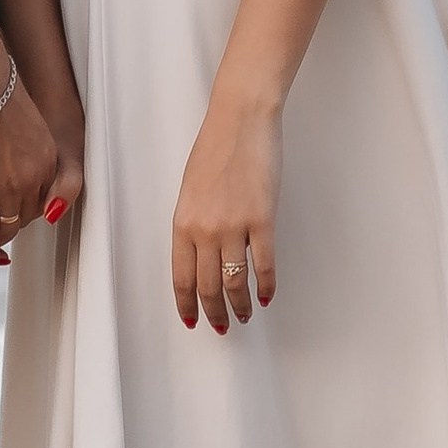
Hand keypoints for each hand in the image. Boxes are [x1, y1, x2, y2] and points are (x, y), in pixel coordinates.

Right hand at [0, 78, 76, 272]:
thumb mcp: (17, 121)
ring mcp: (9, 191)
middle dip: (0, 220)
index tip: (5, 207)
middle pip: (23, 220)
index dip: (18, 206)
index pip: (40, 202)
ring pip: (2, 232)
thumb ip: (13, 147)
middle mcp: (35, 180)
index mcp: (47, 160)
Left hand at [172, 100, 279, 330]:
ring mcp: (234, 226)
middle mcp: (205, 229)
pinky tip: (266, 296)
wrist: (240, 121)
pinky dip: (265, 286)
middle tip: (221, 327)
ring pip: (235, 283)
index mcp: (183, 221)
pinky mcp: (262, 220)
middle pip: (207, 286)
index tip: (192, 320)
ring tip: (245, 316)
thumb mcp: (191, 190)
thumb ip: (194, 224)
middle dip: (213, 313)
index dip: (187, 304)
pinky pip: (264, 265)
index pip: (181, 277)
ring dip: (239, 306)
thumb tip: (201, 254)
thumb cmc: (215, 148)